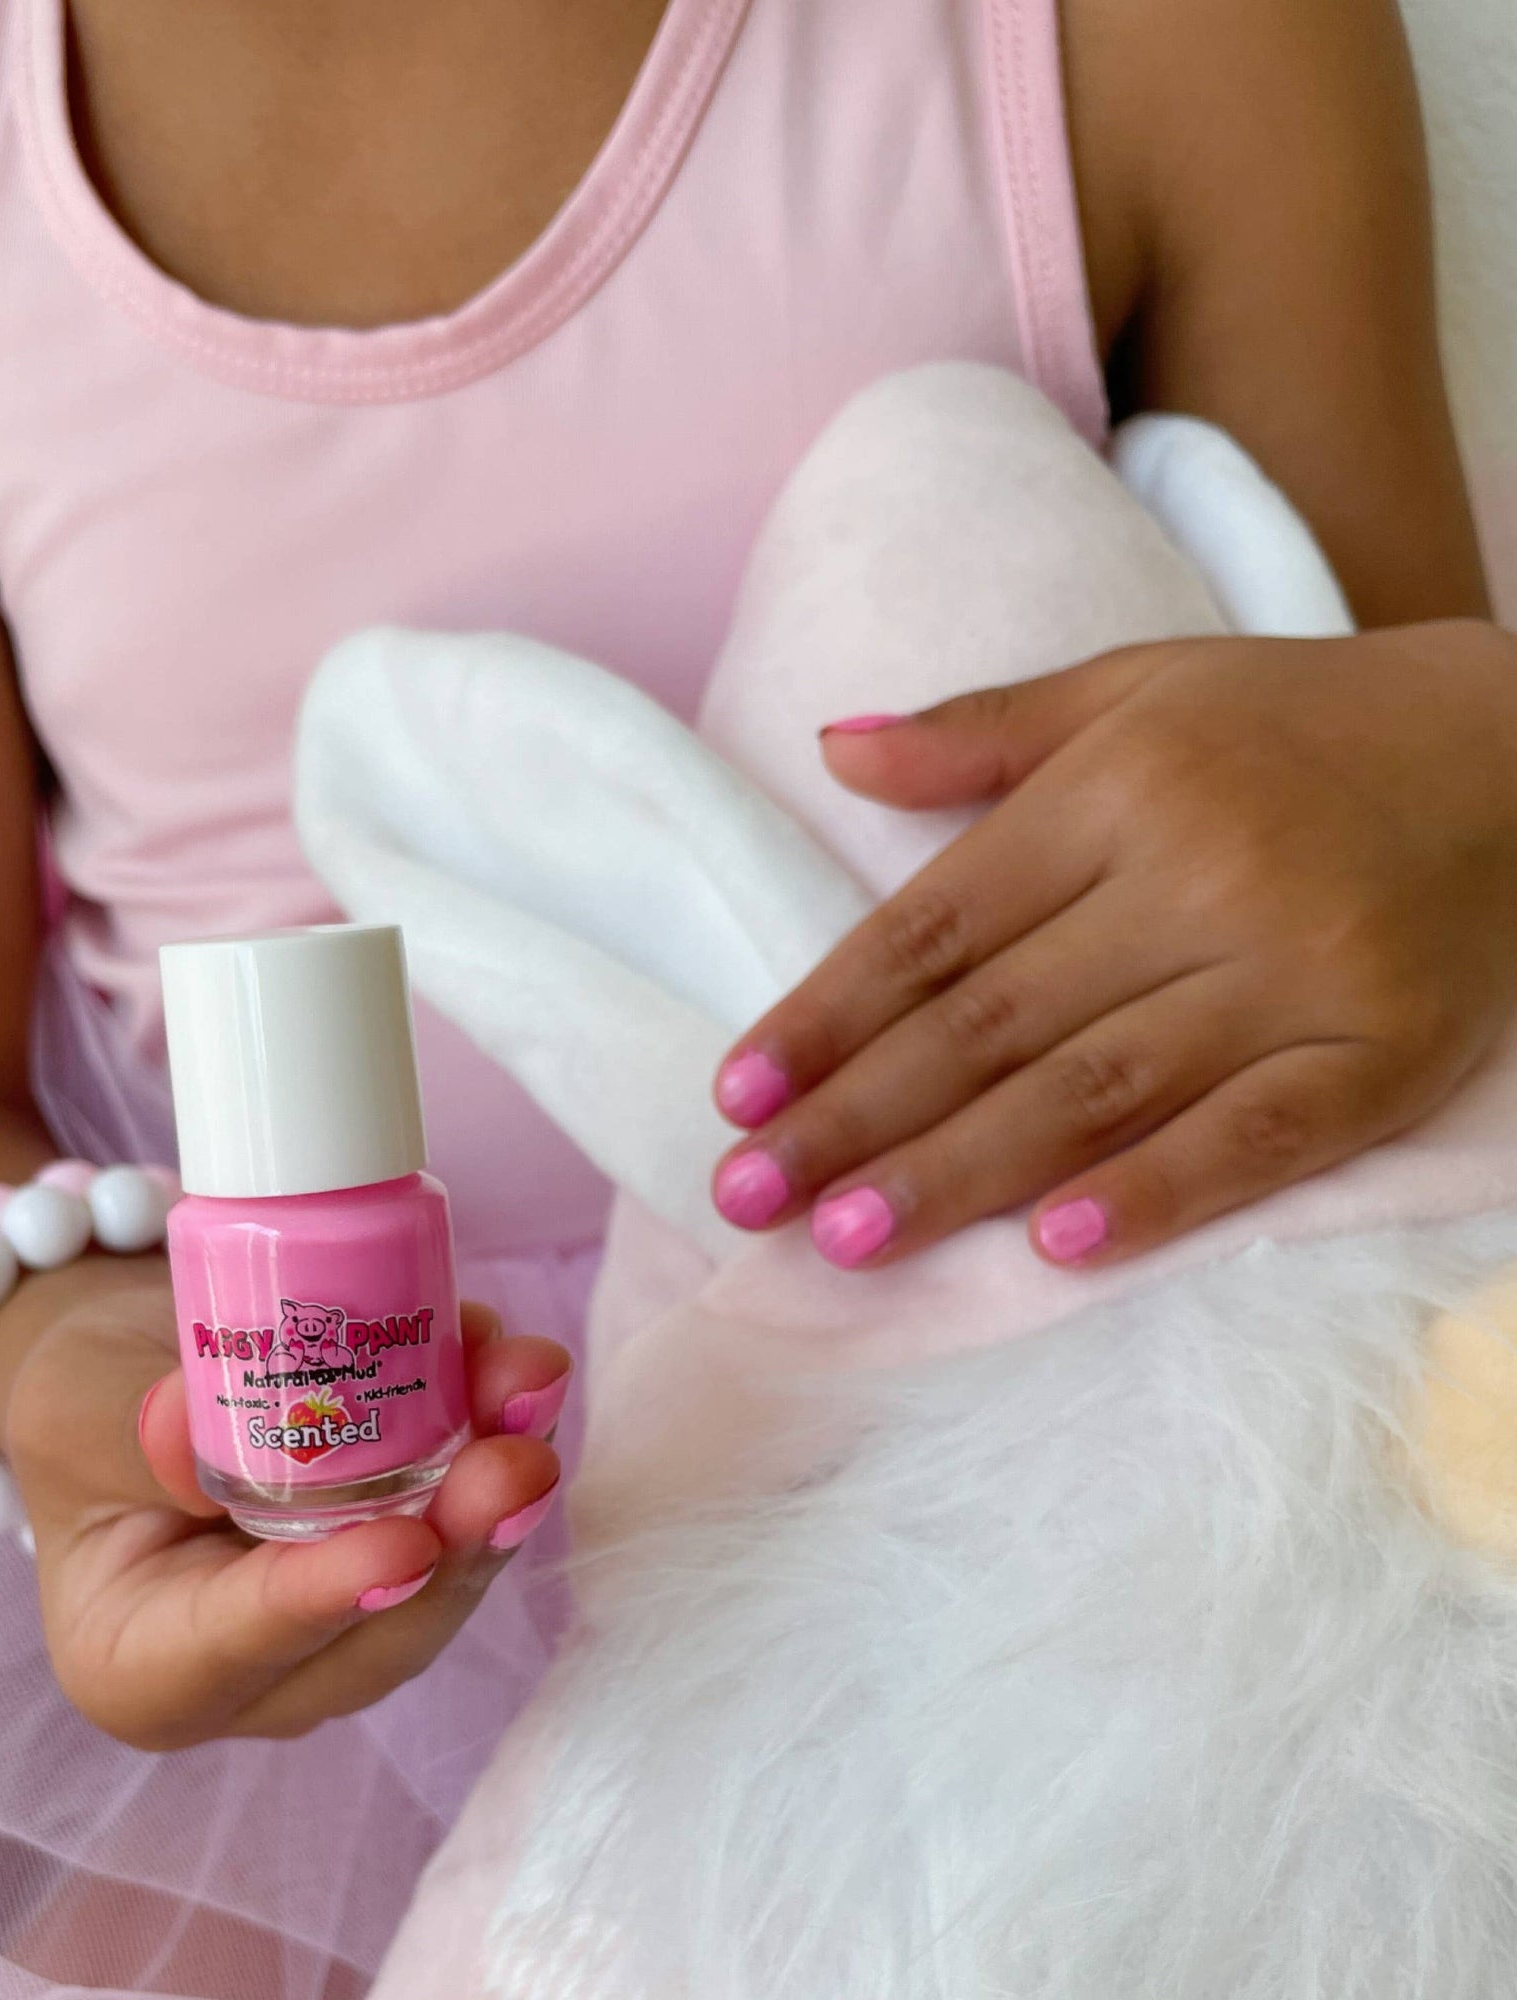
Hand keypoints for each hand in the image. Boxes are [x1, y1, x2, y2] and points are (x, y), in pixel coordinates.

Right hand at [0, 1274, 569, 1747]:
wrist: (123, 1371)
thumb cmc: (80, 1404)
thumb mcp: (76, 1410)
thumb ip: (140, 1434)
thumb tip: (213, 1421)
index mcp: (142, 1668)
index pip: (242, 1647)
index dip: (330, 1598)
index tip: (406, 1546)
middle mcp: (258, 1674)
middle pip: (377, 1632)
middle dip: (460, 1543)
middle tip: (514, 1460)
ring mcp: (340, 1622)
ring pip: (440, 1576)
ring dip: (497, 1485)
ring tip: (532, 1389)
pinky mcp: (401, 1552)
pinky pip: (459, 1515)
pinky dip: (493, 1441)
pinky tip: (520, 1371)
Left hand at [709, 620, 1516, 1268]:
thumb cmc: (1287, 726)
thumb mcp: (1131, 691)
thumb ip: (979, 734)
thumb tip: (826, 750)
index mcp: (1117, 790)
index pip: (936, 930)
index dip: (828, 1017)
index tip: (737, 1095)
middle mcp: (1199, 879)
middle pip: (992, 1025)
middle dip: (858, 1119)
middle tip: (748, 1199)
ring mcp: (1299, 972)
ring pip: (1098, 1091)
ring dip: (960, 1174)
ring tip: (847, 1239)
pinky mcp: (1386, 1054)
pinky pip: (1257, 1138)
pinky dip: (1156, 1196)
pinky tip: (1053, 1250)